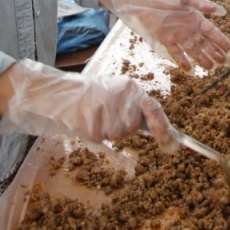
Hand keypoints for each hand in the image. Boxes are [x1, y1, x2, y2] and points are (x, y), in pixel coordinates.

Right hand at [0, 58, 172, 144]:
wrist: (61, 94)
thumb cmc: (91, 93)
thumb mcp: (116, 91)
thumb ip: (135, 105)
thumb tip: (160, 129)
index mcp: (131, 88)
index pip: (153, 108)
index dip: (162, 126)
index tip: (168, 141)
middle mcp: (123, 100)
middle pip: (132, 127)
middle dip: (122, 126)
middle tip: (105, 114)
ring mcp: (108, 114)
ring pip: (117, 134)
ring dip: (107, 130)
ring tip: (94, 115)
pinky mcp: (94, 126)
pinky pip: (101, 138)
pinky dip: (94, 133)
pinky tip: (86, 120)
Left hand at [101, 0, 229, 70]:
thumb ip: (200, 4)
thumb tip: (217, 9)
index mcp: (195, 17)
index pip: (211, 31)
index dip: (221, 40)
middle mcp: (188, 28)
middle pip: (204, 43)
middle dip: (214, 52)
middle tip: (223, 62)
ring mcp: (178, 36)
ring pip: (193, 50)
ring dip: (201, 59)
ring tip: (210, 68)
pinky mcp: (166, 40)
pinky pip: (176, 53)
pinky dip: (182, 61)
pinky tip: (189, 69)